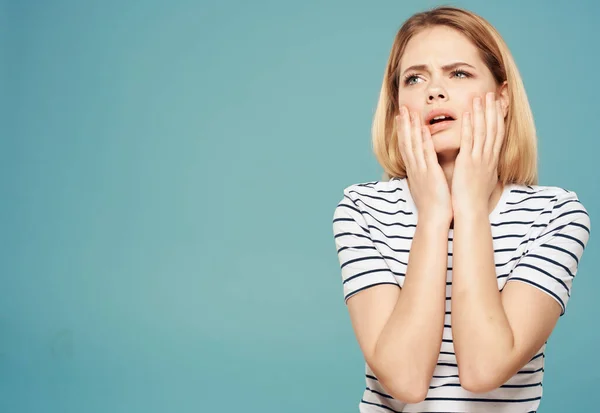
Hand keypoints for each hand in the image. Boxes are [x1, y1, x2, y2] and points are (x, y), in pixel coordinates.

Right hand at [396, 106, 452, 224]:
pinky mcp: (430, 174)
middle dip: (404, 125)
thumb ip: (425, 174)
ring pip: (413, 145)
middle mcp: (415, 168)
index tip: (402, 118)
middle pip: (406, 142)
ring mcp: (421, 170)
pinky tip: (423, 129)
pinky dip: (424, 141)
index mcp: (415, 171)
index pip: (407, 147)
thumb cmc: (433, 206)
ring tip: (409, 113)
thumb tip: (425, 169)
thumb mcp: (426, 186)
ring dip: (411, 128)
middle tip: (403, 109)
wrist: (433, 220)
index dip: (404, 132)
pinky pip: (426, 155)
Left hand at [451, 92, 504, 215]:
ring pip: (482, 131)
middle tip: (491, 93)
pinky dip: (469, 126)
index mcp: (491, 160)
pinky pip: (469, 141)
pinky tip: (467, 114)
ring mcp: (479, 159)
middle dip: (492, 109)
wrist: (471, 210)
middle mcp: (488, 157)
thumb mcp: (483, 178)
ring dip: (481, 112)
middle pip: (493, 128)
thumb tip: (486, 163)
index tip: (498, 104)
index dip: (498, 117)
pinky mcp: (468, 162)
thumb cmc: (474, 197)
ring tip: (480, 96)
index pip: (497, 134)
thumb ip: (484, 167)